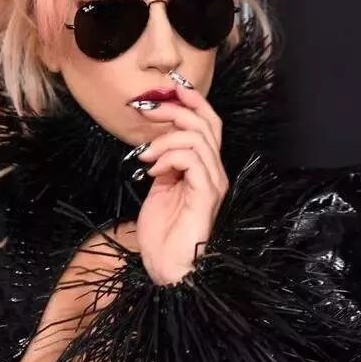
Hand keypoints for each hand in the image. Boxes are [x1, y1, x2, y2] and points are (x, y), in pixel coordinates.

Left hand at [131, 81, 228, 284]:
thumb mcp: (159, 190)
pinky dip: (168, 157)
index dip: (190, 102)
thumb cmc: (163, 235)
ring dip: (165, 139)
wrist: (168, 270)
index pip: (208, 124)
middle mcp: (215, 172)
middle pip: (206, 123)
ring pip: (197, 138)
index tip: (165, 91)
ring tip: (145, 155)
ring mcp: (213, 183)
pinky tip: (153, 171)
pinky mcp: (207, 194)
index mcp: (205, 169)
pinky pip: (192, 159)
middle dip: (174, 108)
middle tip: (146, 110)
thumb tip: (156, 145)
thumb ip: (165, 165)